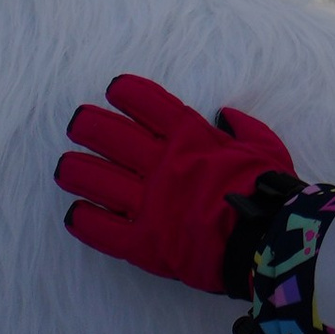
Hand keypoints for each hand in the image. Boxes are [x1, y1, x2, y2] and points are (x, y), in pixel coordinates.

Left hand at [55, 74, 294, 294]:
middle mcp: (163, 165)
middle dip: (88, 125)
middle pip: (111, 135)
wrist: (267, 242)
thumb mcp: (264, 147)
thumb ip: (242, 128)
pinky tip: (75, 214)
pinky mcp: (143, 243)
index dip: (126, 92)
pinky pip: (103, 230)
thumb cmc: (268, 191)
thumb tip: (224, 115)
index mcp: (192, 137)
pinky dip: (85, 221)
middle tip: (77, 123)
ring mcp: (149, 204)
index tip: (113, 90)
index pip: (148, 103)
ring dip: (76, 169)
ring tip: (65, 167)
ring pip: (97, 179)